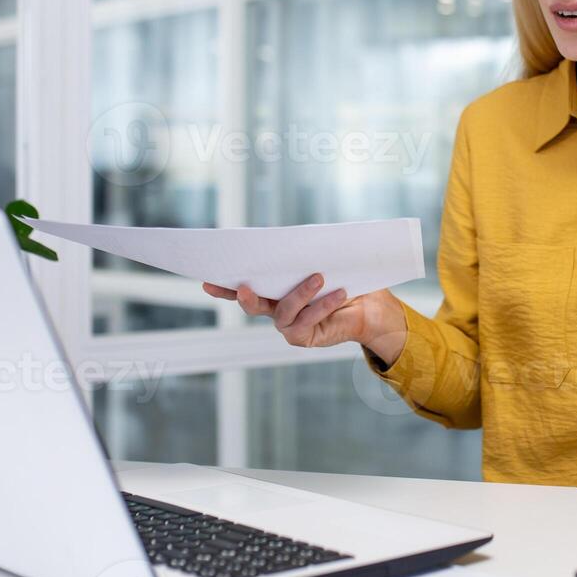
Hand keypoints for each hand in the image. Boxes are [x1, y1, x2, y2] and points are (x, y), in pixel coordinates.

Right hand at [201, 275, 407, 365]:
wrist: (370, 306)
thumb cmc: (344, 278)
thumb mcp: (321, 262)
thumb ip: (301, 256)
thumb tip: (287, 239)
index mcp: (274, 290)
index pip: (244, 288)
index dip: (223, 287)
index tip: (206, 281)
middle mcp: (276, 310)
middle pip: (252, 305)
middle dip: (245, 297)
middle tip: (245, 287)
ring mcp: (288, 325)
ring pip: (283, 311)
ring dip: (301, 293)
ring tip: (319, 277)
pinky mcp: (303, 337)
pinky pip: (306, 321)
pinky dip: (321, 305)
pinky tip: (338, 294)